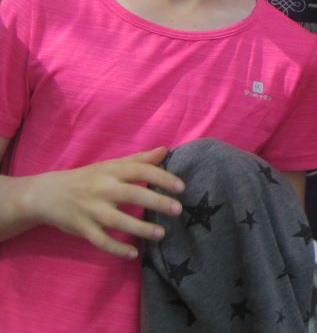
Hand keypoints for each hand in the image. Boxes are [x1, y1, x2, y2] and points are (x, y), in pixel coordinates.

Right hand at [27, 146, 183, 258]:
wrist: (48, 194)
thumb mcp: (110, 165)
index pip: (140, 170)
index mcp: (111, 171)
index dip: (162, 177)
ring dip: (140, 228)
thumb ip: (138, 160)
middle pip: (132, 194)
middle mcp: (102, 189)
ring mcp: (91, 210)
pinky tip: (134, 253)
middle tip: (177, 210)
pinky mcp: (82, 228)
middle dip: (156, 202)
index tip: (181, 187)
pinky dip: (116, 249)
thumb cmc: (87, 178)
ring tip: (161, 234)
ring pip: (117, 220)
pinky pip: (101, 241)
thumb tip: (165, 150)